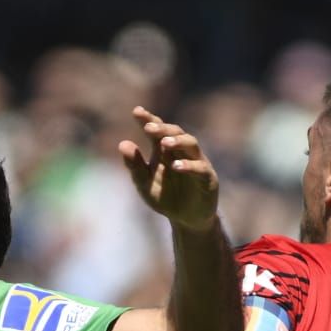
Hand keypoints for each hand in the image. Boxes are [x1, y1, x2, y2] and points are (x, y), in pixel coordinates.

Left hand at [119, 105, 219, 230]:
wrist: (185, 219)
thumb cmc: (165, 197)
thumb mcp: (144, 183)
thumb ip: (134, 165)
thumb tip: (122, 144)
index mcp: (164, 150)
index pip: (156, 130)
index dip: (148, 119)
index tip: (136, 111)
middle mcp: (181, 151)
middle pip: (174, 132)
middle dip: (162, 128)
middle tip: (149, 127)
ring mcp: (196, 162)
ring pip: (191, 144)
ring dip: (178, 141)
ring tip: (164, 143)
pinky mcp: (207, 178)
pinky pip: (200, 168)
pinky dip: (189, 166)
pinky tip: (176, 166)